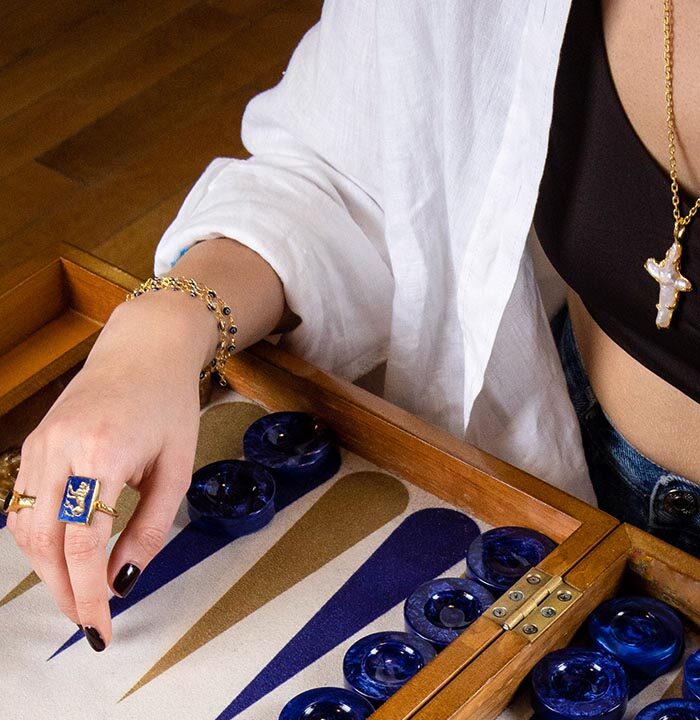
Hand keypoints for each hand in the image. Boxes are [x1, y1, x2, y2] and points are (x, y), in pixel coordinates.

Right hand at [6, 291, 213, 650]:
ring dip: (47, 571)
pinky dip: (38, 541)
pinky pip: (23, 505)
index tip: (101, 627)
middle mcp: (61, 448)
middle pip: (46, 543)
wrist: (145, 350)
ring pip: (25, 529)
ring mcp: (39, 444)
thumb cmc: (169, 405)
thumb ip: (150, 529)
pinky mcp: (33, 443)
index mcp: (104, 452)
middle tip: (88, 621)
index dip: (90, 593)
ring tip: (76, 595)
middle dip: (64, 591)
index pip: (84, 543)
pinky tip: (62, 557)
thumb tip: (123, 582)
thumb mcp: (176, 469)